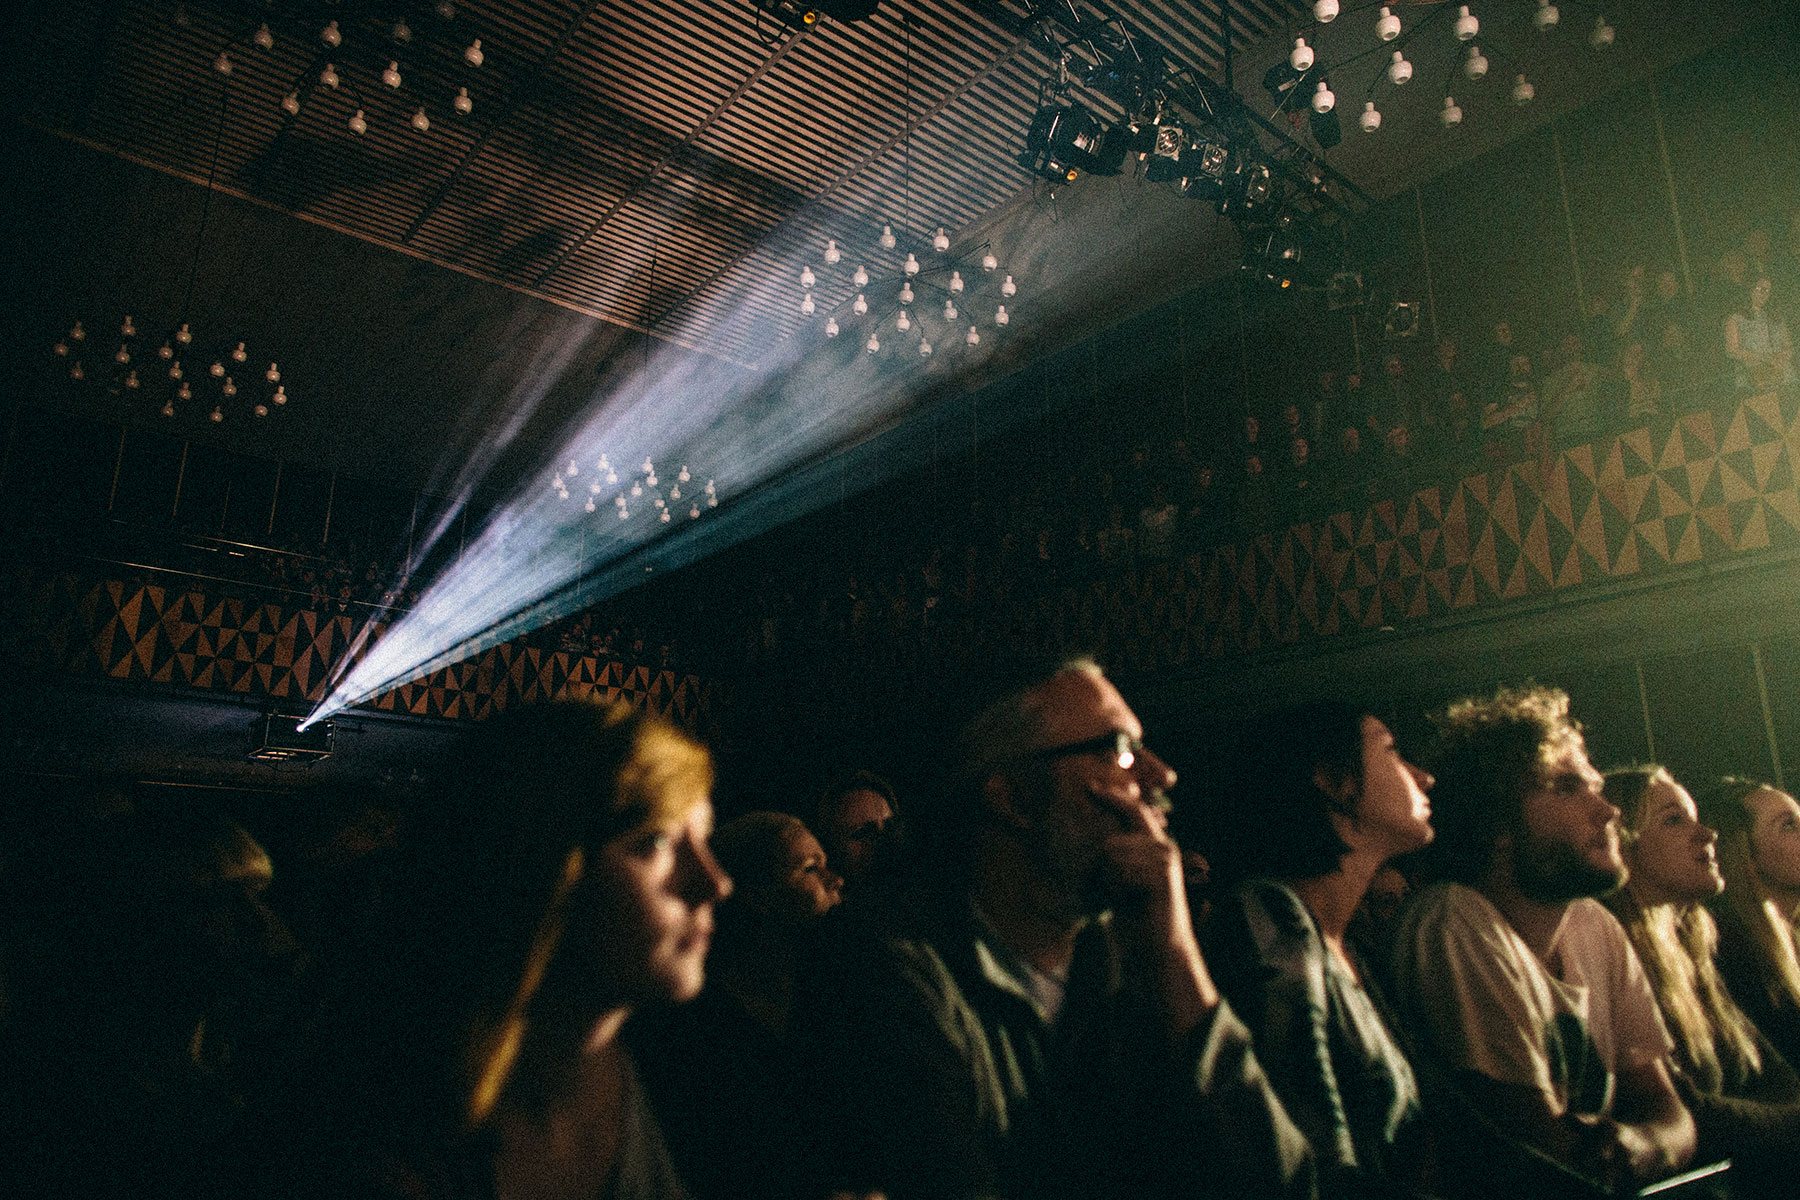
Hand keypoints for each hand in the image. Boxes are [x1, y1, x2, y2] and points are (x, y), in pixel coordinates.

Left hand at [1092, 788, 1219, 1036]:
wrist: (1158, 950)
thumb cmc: (1136, 919)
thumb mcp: (1120, 882)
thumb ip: (1113, 857)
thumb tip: (1096, 838)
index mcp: (1156, 846)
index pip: (1134, 811)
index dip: (1114, 798)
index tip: (1091, 786)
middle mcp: (1163, 848)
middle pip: (1111, 842)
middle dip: (1099, 870)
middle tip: (1112, 895)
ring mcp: (1164, 860)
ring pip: (1111, 855)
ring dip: (1107, 883)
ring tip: (1125, 900)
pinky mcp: (1161, 875)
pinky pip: (1117, 870)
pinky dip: (1115, 890)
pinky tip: (1131, 903)